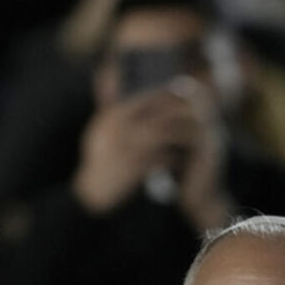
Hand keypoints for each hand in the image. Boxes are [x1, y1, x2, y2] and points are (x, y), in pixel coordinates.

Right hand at [73, 80, 227, 225]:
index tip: (178, 96)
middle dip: (175, 113)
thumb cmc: (99, 162)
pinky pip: (160, 159)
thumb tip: (122, 93)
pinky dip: (172, 158)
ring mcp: (126, 149)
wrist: (92, 191)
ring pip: (161, 135)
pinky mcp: (134, 169)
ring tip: (190, 139)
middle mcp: (118, 130)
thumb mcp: (100, 132)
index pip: (140, 98)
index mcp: (110, 118)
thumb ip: (113, 113)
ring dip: (177, 136)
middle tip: (193, 115)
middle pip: (154, 113)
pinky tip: (181, 160)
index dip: (161, 96)